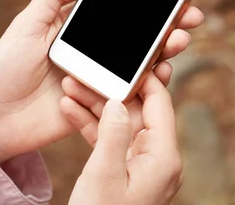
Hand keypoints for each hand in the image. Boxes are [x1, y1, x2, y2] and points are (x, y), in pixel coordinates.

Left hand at [0, 0, 203, 162]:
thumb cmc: (4, 68)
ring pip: (143, 64)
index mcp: (81, 31)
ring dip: (166, 51)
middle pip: (140, 38)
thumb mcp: (27, 25)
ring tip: (178, 42)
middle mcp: (96, 53)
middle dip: (169, 26)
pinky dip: (152, 83)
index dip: (147, 6)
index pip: (121, 15)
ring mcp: (101, 79)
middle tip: (190, 18)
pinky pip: (133, 93)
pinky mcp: (102, 104)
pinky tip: (163, 72)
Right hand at [68, 74, 181, 204]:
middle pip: (138, 111)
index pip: (160, 104)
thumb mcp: (104, 174)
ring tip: (71, 86)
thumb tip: (117, 102)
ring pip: (121, 125)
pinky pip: (112, 142)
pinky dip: (93, 127)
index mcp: (164, 157)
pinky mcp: (126, 174)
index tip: (126, 59)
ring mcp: (143, 167)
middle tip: (88, 72)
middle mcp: (158, 160)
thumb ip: (114, 134)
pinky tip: (71, 110)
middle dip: (111, 90)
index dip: (144, 78)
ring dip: (96, 106)